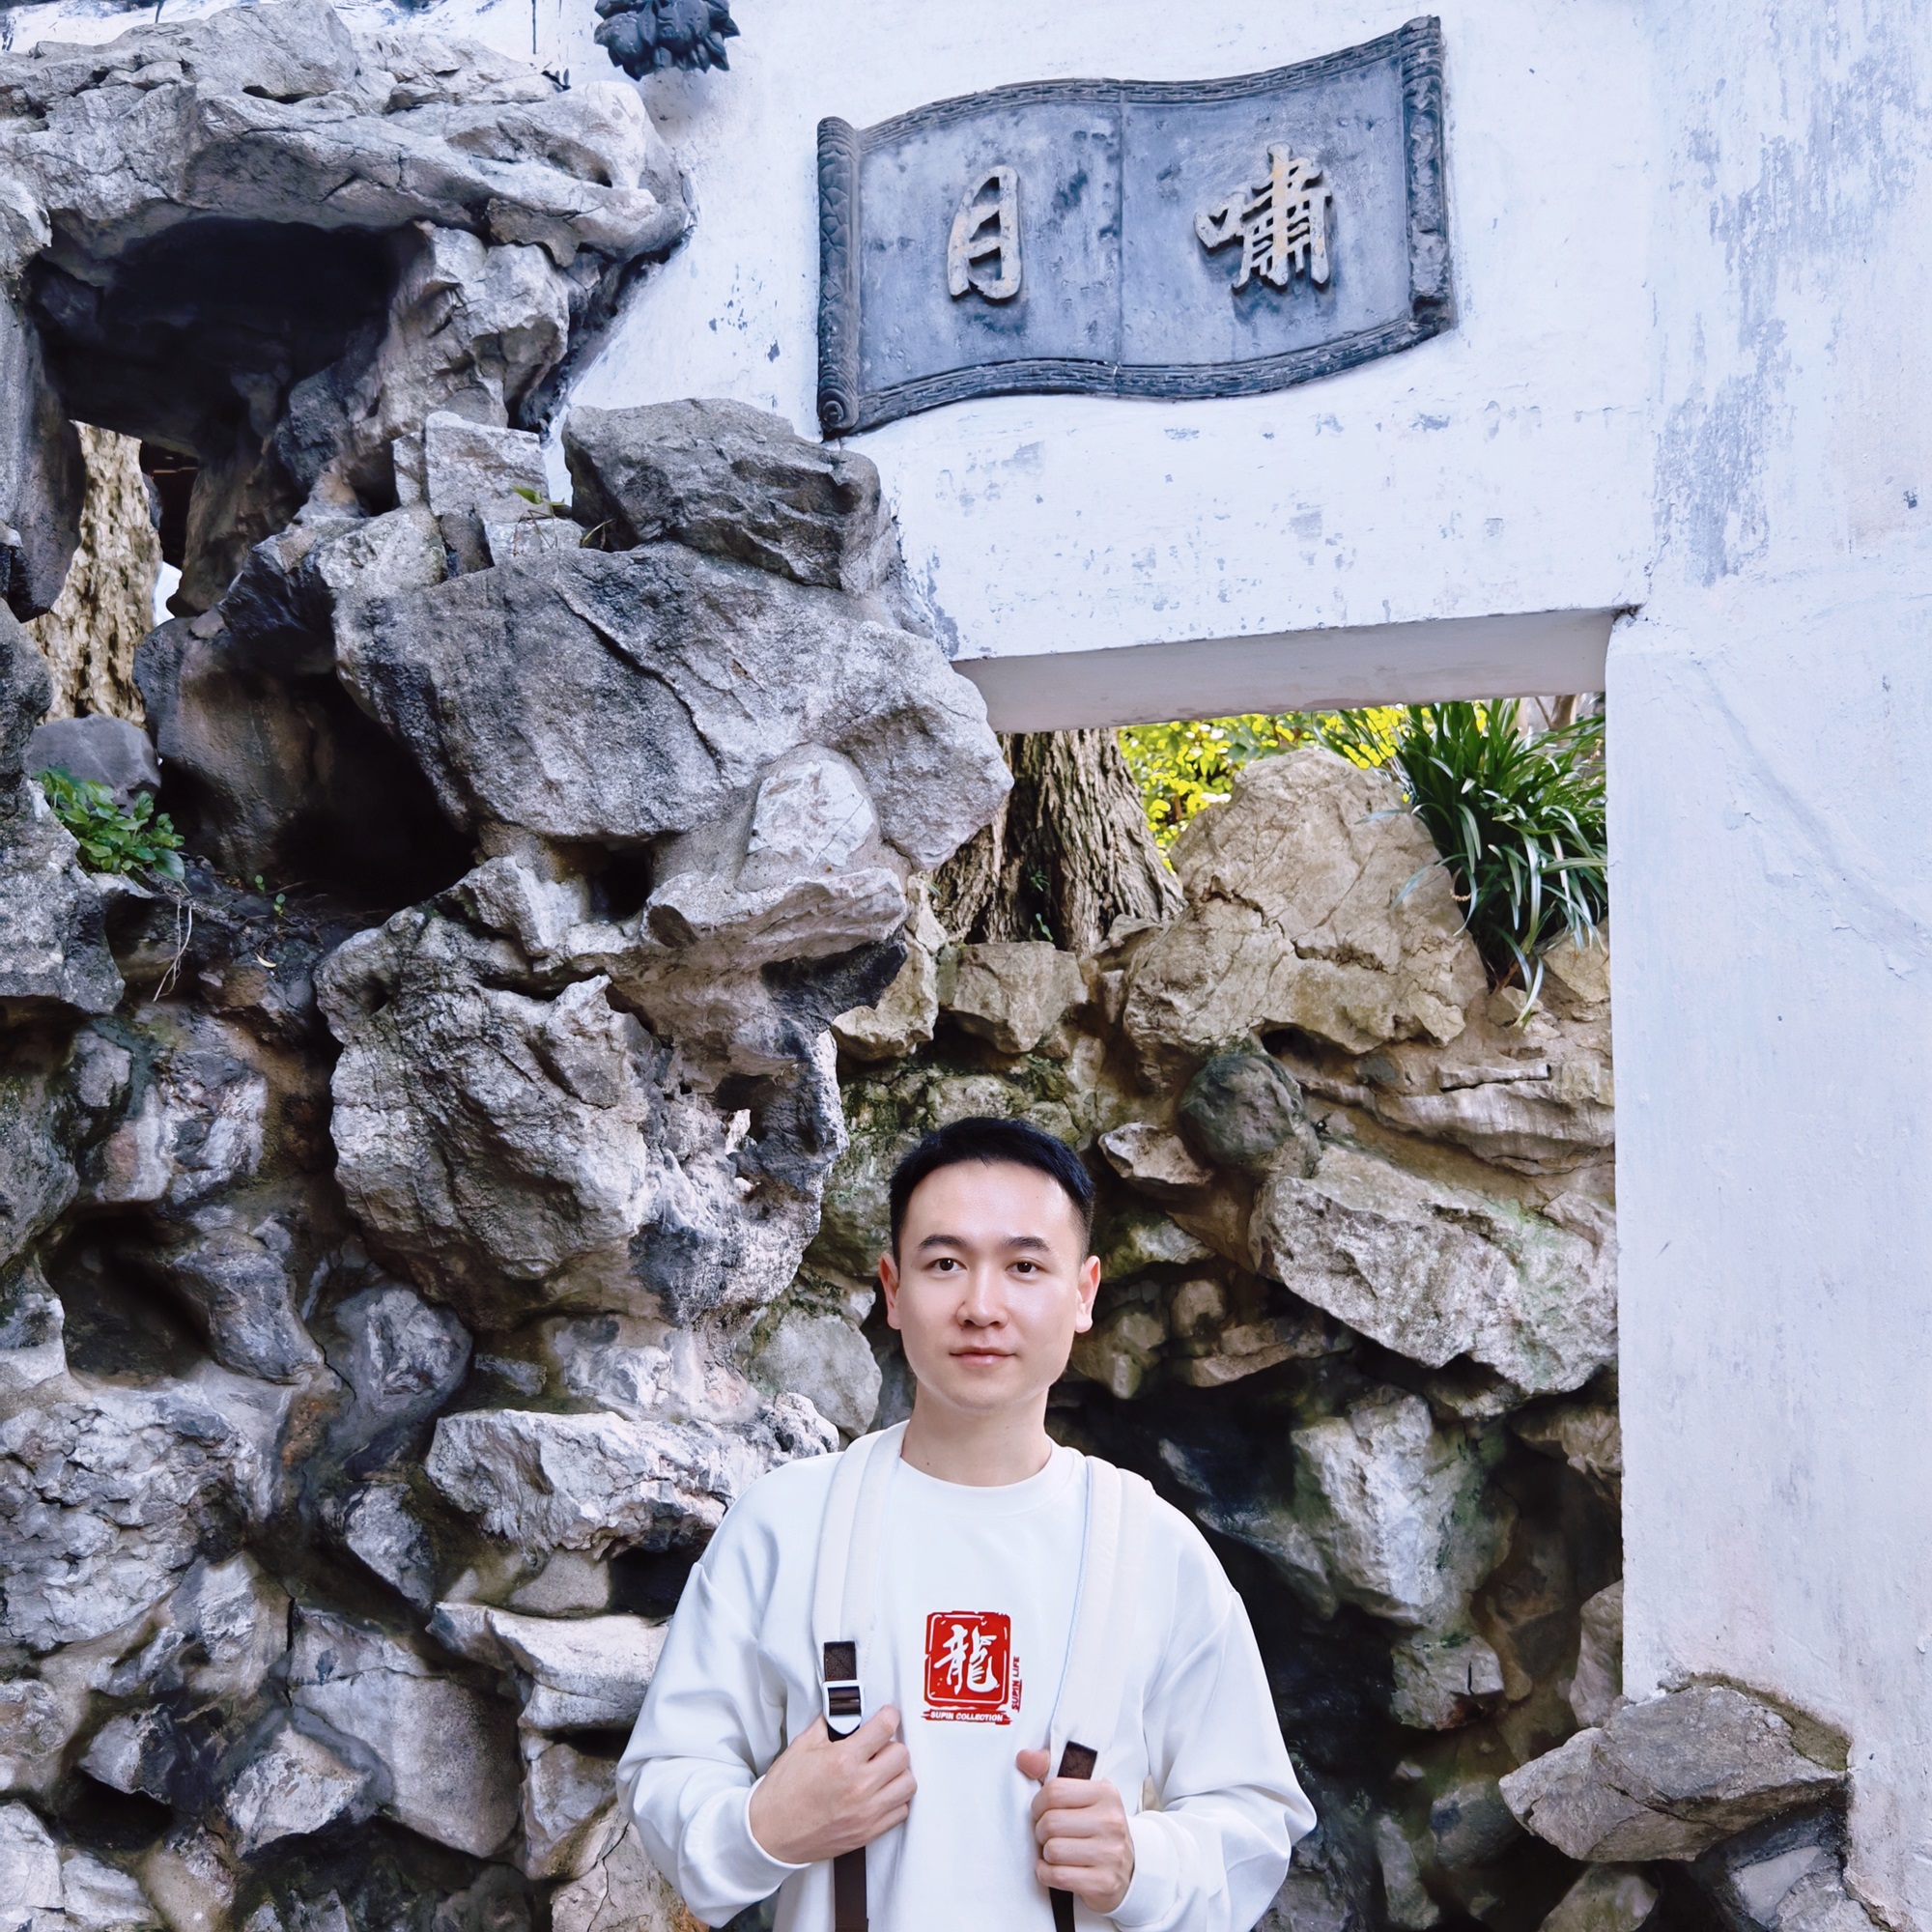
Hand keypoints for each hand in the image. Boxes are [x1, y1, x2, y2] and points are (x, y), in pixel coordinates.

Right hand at [748, 1709, 914, 1864]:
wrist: (770, 1834)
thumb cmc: (782, 1794)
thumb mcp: (801, 1746)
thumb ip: (828, 1725)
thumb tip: (843, 1712)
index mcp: (843, 1760)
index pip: (885, 1728)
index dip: (888, 1716)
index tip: (887, 1716)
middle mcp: (859, 1786)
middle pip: (902, 1755)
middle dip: (892, 1745)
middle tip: (880, 1746)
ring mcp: (866, 1812)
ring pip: (907, 1784)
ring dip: (897, 1773)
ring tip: (882, 1770)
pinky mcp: (868, 1832)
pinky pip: (900, 1812)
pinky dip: (895, 1800)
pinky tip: (880, 1793)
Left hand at [1017, 1749, 1134, 1914]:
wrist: (1128, 1869)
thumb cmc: (1095, 1827)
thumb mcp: (1081, 1795)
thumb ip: (1049, 1771)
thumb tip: (1023, 1757)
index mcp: (1106, 1793)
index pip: (1054, 1791)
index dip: (1038, 1804)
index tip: (1041, 1812)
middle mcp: (1111, 1821)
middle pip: (1050, 1823)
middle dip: (1040, 1832)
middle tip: (1048, 1835)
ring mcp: (1110, 1853)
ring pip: (1052, 1851)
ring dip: (1045, 1854)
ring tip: (1054, 1851)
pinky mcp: (1104, 1882)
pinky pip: (1058, 1876)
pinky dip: (1046, 1874)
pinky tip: (1053, 1869)